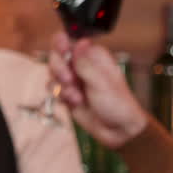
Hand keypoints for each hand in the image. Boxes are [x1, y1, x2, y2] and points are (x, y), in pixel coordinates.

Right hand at [49, 32, 146, 149]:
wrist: (119, 131)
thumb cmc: (117, 104)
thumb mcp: (101, 82)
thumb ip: (85, 63)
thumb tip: (80, 41)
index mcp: (94, 57)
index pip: (69, 42)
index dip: (61, 44)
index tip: (62, 50)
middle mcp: (82, 66)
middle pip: (56, 57)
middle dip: (59, 69)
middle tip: (69, 80)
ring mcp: (74, 80)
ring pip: (53, 74)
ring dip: (62, 86)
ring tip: (77, 97)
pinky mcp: (68, 94)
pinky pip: (54, 89)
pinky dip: (61, 96)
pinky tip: (75, 103)